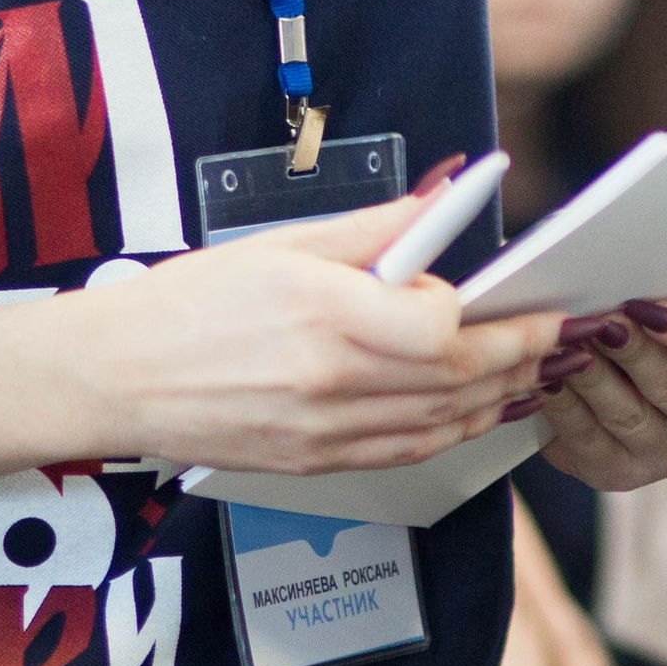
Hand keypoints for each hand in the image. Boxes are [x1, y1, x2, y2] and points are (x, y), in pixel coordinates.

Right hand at [69, 196, 566, 475]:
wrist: (116, 377)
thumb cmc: (190, 301)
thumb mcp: (283, 243)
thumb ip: (373, 229)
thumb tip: (440, 199)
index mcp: (323, 316)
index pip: (439, 330)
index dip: (473, 311)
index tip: (478, 291)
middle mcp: (330, 384)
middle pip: (456, 382)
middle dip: (516, 356)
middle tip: (551, 332)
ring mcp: (323, 435)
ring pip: (441, 426)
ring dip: (496, 398)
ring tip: (527, 369)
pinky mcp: (315, 465)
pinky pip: (404, 453)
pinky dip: (449, 431)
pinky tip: (471, 409)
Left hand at [532, 300, 666, 490]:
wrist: (619, 377)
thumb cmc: (650, 325)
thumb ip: (664, 293)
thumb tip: (629, 269)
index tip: (654, 309)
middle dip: (634, 351)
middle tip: (602, 319)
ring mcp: (664, 456)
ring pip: (627, 416)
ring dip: (594, 376)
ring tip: (568, 341)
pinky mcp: (616, 473)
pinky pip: (586, 439)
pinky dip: (564, 404)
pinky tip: (547, 375)